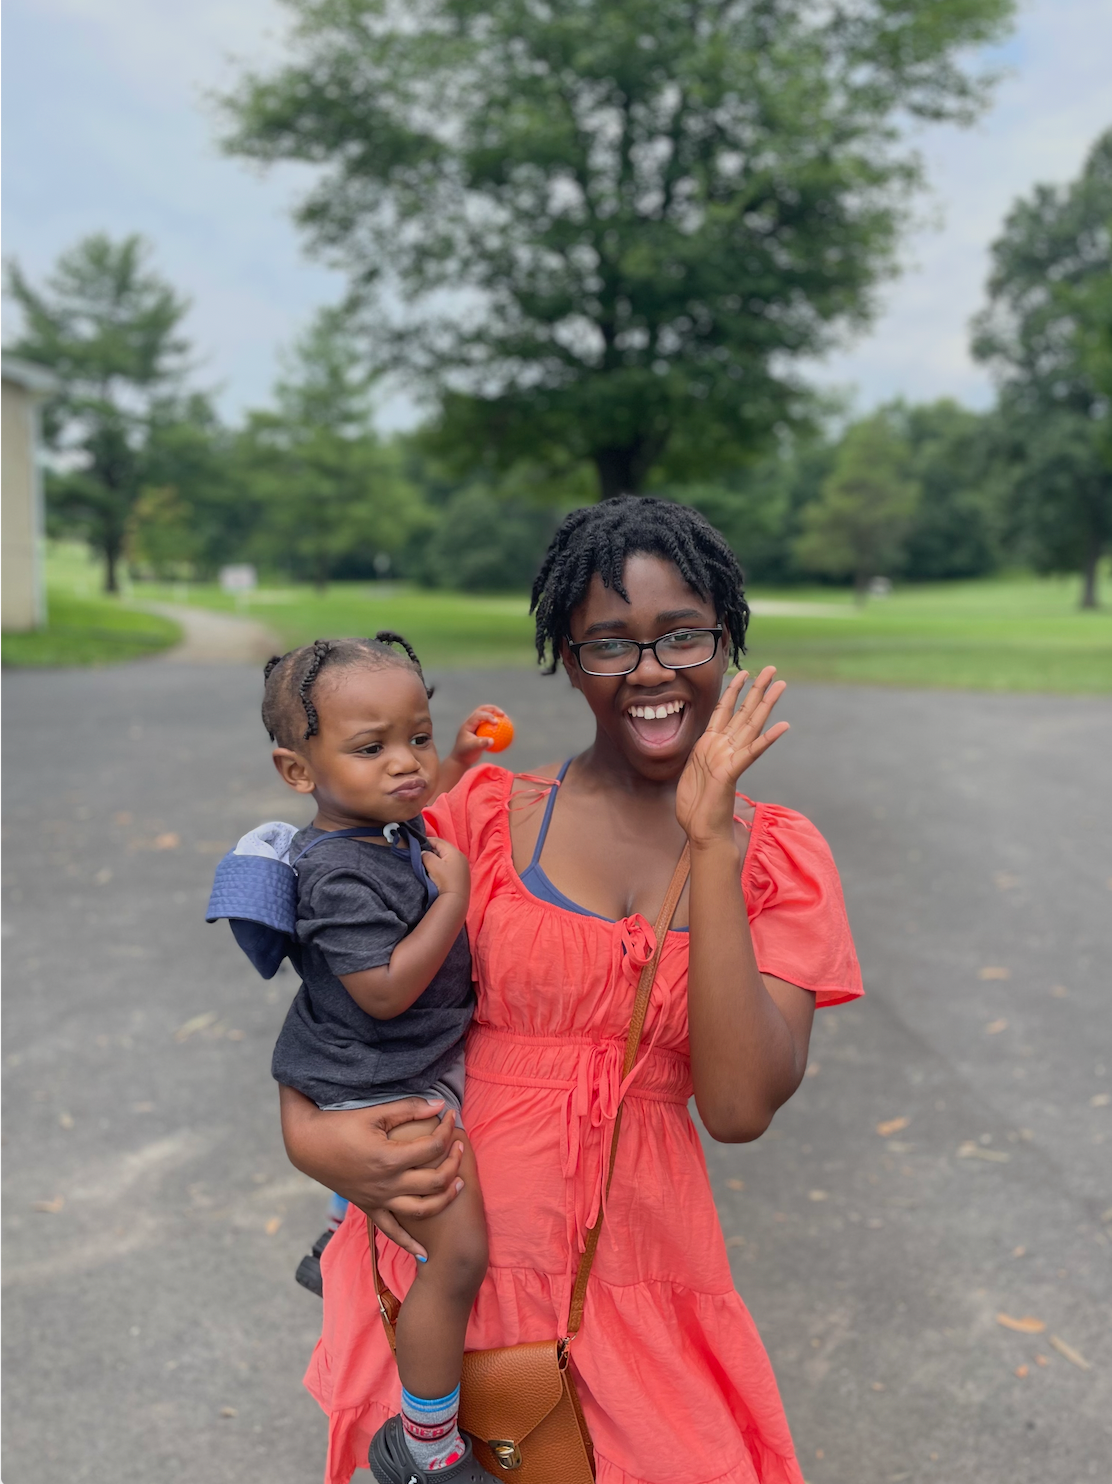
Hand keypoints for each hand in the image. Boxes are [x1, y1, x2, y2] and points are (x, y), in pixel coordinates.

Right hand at [278, 1087, 465, 1260]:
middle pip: (435, 1180)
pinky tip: (426, 1253)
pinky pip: (393, 1231)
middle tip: (461, 1147)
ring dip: (445, 1198)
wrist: (309, 1146)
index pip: (433, 1147)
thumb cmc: (340, 1125)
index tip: (452, 1116)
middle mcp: (386, 1184)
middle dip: (455, 1163)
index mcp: (389, 1158)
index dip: (448, 1130)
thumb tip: (440, 1105)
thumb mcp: (375, 1113)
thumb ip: (409, 1109)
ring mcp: (379, 1200)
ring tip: (459, 1184)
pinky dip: (410, 1244)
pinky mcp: (369, 1208)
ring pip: (422, 1209)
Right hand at [421, 835, 470, 899]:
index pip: (438, 841)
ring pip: (447, 856)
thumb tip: (424, 853)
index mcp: (454, 851)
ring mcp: (463, 865)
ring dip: (437, 857)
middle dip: (432, 849)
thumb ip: (426, 855)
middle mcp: (460, 856)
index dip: (427, 841)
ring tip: (427, 861)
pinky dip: (442, 864)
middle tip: (421, 853)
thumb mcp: (433, 865)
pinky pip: (450, 864)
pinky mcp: (462, 874)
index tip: (417, 844)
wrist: (456, 899)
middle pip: (443, 848)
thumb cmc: (444, 880)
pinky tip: (436, 869)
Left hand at [450, 705, 503, 770]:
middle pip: (483, 710)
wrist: (462, 758)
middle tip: (503, 715)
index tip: (496, 723)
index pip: (478, 715)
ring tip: (506, 719)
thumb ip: (481, 744)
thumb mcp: (472, 749)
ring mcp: (476, 725)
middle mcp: (471, 722)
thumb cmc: (465, 753)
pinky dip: (498, 725)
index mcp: (468, 724)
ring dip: (497, 715)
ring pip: (487, 715)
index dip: (488, 716)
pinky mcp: (481, 729)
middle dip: (493, 710)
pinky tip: (507, 730)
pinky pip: (491, 725)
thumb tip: (492, 741)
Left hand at [675, 667, 788, 847]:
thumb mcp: (691, 770)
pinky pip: (751, 752)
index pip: (724, 711)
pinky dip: (766, 739)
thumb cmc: (696, 806)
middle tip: (774, 669)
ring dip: (766, 704)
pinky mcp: (731, 772)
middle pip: (744, 712)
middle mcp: (724, 748)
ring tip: (781, 685)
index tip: (743, 672)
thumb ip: (701, 754)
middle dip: (757, 689)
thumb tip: (705, 743)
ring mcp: (730, 759)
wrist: (700, 832)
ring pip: (751, 725)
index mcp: (711, 745)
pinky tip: (783, 726)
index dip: (733, 691)